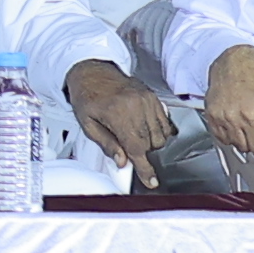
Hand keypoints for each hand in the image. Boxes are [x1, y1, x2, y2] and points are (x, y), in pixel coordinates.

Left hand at [63, 61, 177, 172]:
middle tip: (126, 146)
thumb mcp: (87, 124)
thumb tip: (122, 161)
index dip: (144, 168)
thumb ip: (106, 144)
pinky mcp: (154, 97)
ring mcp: (147, 100)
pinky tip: (144, 128)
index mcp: (117, 113)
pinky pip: (166, 122)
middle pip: (151, 143)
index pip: (136, 147)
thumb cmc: (87, 96)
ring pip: (162, 135)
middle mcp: (136, 106)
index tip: (150, 180)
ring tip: (133, 134)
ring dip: (151, 142)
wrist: (92, 72)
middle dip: (141, 151)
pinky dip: (159, 130)